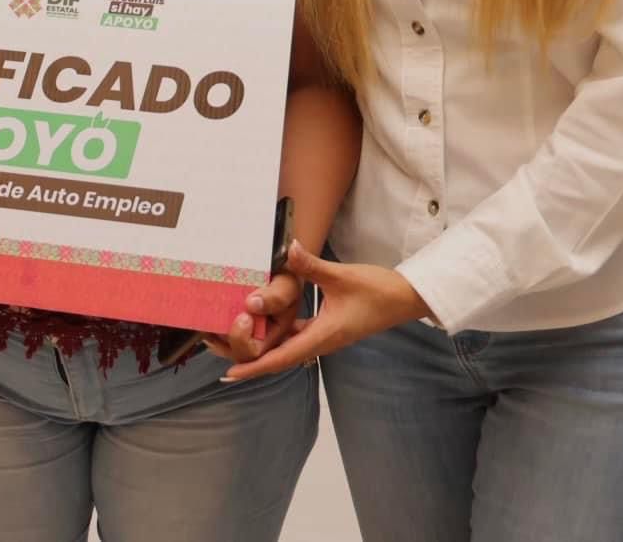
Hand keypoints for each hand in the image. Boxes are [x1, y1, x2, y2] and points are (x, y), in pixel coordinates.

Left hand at [219, 242, 428, 381]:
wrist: (404, 299)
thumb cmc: (377, 291)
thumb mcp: (342, 276)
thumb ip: (312, 265)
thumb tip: (289, 249)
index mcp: (322, 336)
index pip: (281, 357)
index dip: (254, 366)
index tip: (230, 374)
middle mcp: (320, 342)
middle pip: (278, 357)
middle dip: (249, 358)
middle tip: (219, 351)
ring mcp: (323, 336)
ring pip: (285, 347)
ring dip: (261, 344)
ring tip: (233, 337)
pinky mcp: (327, 327)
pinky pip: (295, 335)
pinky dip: (276, 332)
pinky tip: (263, 320)